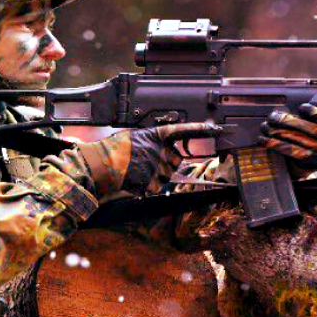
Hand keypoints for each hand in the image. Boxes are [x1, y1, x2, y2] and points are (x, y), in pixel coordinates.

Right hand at [78, 123, 222, 196]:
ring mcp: (157, 167)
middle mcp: (160, 150)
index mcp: (155, 136)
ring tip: (138, 171)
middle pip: (176, 160)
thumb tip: (162, 148)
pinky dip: (148, 187)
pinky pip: (157, 188)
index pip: (181, 130)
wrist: (102, 164)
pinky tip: (136, 180)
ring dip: (156, 176)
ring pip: (167, 175)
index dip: (199, 129)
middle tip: (149, 162)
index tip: (214, 128)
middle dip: (167, 163)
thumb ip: (152, 141)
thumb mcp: (135, 136)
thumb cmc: (114, 149)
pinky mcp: (152, 182)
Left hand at [259, 103, 316, 175]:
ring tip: (266, 127)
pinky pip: (293, 153)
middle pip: (314, 132)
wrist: (311, 153)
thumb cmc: (316, 125)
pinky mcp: (311, 163)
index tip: (303, 107)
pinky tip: (265, 140)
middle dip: (291, 123)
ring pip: (301, 142)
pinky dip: (277, 146)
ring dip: (280, 134)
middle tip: (274, 117)